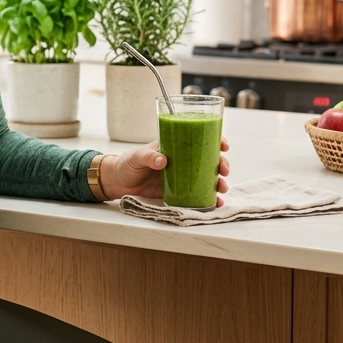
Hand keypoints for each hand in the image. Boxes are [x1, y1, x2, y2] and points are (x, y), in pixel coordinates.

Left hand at [98, 139, 229, 204]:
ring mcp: (181, 177)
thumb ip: (148, 157)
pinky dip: (208, 199)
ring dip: (219, 183)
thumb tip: (163, 160)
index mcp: (174, 147)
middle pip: (208, 159)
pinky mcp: (178, 192)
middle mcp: (182, 161)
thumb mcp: (136, 156)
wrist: (117, 182)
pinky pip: (197, 194)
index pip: (198, 139)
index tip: (223, 145)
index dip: (214, 140)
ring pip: (206, 178)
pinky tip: (215, 203)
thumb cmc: (126, 164)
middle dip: (221, 164)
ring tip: (223, 190)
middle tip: (225, 171)